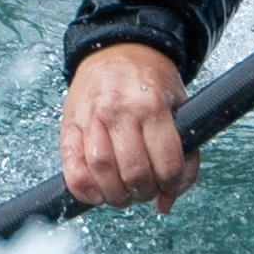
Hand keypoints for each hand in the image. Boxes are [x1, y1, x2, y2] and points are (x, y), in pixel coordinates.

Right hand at [58, 42, 197, 212]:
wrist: (118, 49)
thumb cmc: (152, 83)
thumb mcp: (180, 108)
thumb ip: (183, 156)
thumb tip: (165, 203)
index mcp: (153, 105)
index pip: (167, 163)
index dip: (171, 184)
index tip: (168, 185)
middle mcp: (120, 110)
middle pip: (134, 172)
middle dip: (143, 193)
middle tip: (144, 190)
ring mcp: (91, 117)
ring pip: (102, 171)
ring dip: (115, 195)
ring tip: (123, 193)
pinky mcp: (70, 125)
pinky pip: (71, 167)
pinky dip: (83, 189)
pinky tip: (96, 193)